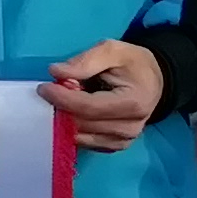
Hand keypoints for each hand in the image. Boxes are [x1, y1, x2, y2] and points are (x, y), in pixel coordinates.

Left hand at [39, 37, 162, 152]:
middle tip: (52, 91)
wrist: (153, 82)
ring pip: (80, 137)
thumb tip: (56, 72)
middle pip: (82, 124)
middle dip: (61, 108)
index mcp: (133, 103)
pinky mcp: (114, 146)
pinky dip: (72, 130)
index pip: (88, 107)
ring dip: (65, 120)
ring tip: (65, 100)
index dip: (62, 99)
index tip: (43, 88)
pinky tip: (72, 114)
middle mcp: (129, 128)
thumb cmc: (133, 64)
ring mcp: (123, 141)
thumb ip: (85, 61)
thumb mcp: (113, 50)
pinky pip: (85, 143)